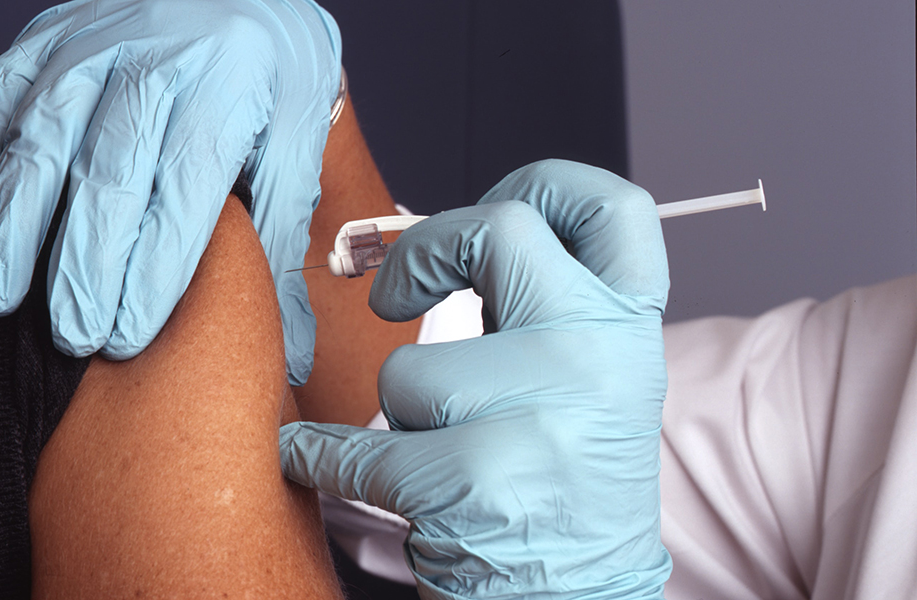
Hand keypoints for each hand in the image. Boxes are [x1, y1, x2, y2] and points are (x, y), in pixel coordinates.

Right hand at [0, 0, 340, 382]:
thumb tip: (290, 346)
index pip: (183, 190)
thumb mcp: (299, 142)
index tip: (125, 336)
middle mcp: (154, 61)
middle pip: (107, 173)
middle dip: (83, 264)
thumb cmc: (270, 74)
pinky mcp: (45, 37)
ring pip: (39, 140)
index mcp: (227, 87)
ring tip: (0, 296)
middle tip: (71, 336)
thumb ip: (284, 238)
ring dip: (14, 224)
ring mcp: (91, 44)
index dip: (151, 270)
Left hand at [280, 160, 672, 597]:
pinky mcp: (479, 479)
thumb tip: (439, 241)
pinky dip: (322, 458)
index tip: (494, 201)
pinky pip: (357, 445)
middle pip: (498, 232)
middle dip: (421, 253)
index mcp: (629, 331)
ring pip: (410, 367)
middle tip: (391, 294)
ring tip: (440, 458)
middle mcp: (601, 358)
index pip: (615, 208)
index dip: (548, 183)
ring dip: (402, 416)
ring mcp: (544, 415)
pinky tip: (317, 462)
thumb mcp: (578, 383)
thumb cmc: (559, 485)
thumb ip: (535, 308)